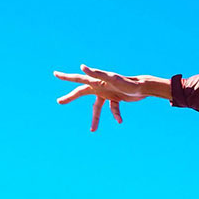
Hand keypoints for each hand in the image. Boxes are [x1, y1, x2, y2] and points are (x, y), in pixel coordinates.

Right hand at [54, 65, 169, 131]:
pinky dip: (115, 114)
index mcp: (96, 81)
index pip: (78, 79)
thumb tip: (81, 67)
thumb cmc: (127, 82)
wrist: (143, 88)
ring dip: (95, 118)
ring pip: (97, 107)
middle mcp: (100, 86)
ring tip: (93, 130)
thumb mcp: (111, 78)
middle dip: (70, 97)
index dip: (66, 77)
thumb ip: (96, 73)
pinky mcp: (116, 99)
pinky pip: (112, 109)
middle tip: (59, 101)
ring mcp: (108, 93)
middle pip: (81, 92)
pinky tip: (120, 121)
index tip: (55, 73)